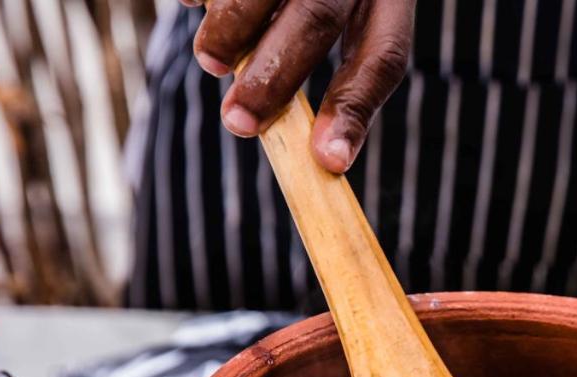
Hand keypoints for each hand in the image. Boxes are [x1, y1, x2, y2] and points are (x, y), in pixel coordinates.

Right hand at [188, 0, 414, 172]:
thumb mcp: (358, 13)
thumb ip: (339, 70)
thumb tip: (319, 151)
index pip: (384, 57)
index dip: (355, 111)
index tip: (327, 161)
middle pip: (318, 15)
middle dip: (274, 76)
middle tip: (239, 122)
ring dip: (230, 30)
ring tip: (210, 62)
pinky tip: (192, 4)